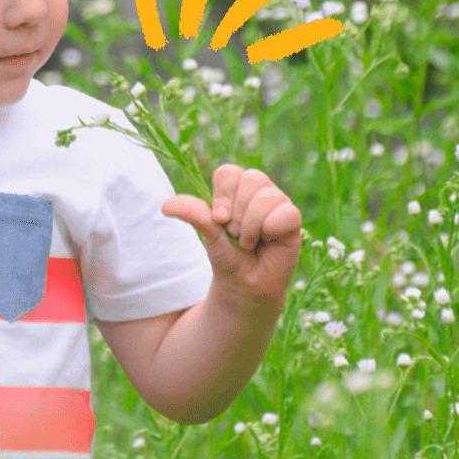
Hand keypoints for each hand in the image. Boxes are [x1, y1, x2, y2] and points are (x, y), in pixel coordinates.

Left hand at [161, 163, 302, 304]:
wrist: (244, 286)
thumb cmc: (227, 257)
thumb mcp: (208, 235)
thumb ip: (194, 215)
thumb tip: (165, 206)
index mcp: (238, 188)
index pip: (229, 172)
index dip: (222, 195)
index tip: (218, 220)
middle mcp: (260, 190)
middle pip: (250, 178)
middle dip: (237, 213)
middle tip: (236, 234)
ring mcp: (278, 203)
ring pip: (267, 196)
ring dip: (251, 226)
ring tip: (250, 241)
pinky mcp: (293, 219)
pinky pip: (284, 212)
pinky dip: (269, 230)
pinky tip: (268, 241)